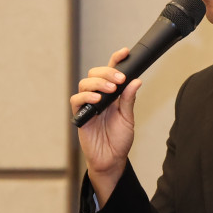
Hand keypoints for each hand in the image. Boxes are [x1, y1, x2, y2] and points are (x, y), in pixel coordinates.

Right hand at [72, 47, 140, 204]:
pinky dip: (86, 97)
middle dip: (107, 72)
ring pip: (85, 83)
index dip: (116, 60)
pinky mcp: (79, 115)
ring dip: (98, 83)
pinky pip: (76, 101)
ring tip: (110, 89)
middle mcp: (98, 96)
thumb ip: (129, 100)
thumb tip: (136, 81)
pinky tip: (97, 100)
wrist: (112, 159)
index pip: (111, 72)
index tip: (124, 52)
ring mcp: (88, 105)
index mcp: (112, 94)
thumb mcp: (128, 118)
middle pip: (95, 73)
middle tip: (119, 79)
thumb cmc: (119, 139)